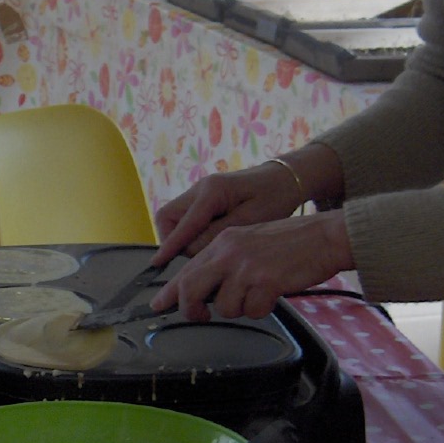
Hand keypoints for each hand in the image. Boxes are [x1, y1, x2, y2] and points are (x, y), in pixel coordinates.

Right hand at [153, 163, 301, 264]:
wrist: (287, 178)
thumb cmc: (275, 198)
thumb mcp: (250, 221)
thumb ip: (218, 234)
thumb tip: (190, 251)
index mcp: (212, 191)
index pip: (182, 223)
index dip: (169, 246)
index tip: (156, 264)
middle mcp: (200, 188)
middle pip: (167, 217)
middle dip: (171, 240)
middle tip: (189, 259)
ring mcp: (200, 191)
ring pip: (174, 218)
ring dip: (180, 237)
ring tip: (201, 253)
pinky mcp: (205, 198)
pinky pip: (186, 218)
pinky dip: (189, 233)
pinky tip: (207, 244)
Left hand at [153, 211, 353, 322]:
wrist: (324, 237)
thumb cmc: (291, 243)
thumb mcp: (249, 242)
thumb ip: (225, 262)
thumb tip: (203, 290)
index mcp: (223, 241)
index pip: (187, 269)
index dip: (170, 291)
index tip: (158, 304)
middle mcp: (229, 252)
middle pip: (191, 290)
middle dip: (192, 309)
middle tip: (200, 315)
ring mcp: (246, 267)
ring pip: (225, 307)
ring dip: (241, 308)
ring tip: (259, 291)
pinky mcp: (264, 282)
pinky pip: (251, 311)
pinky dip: (261, 309)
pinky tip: (272, 294)